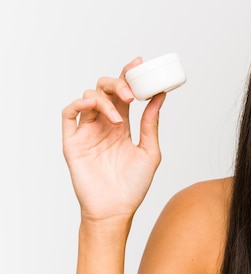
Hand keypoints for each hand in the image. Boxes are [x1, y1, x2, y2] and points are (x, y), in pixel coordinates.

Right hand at [62, 58, 165, 223]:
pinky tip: (96, 108)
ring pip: (88, 96)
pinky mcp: (72, 141)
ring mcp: (87, 131)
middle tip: (131, 93)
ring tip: (118, 118)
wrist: (116, 210)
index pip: (123, 92)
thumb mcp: (150, 150)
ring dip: (105, 99)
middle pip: (105, 88)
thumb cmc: (134, 185)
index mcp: (122, 124)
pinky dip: (80, 103)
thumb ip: (151, 123)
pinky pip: (68, 113)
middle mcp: (103, 124)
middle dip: (118, 83)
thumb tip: (160, 95)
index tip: (139, 63)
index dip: (128, 75)